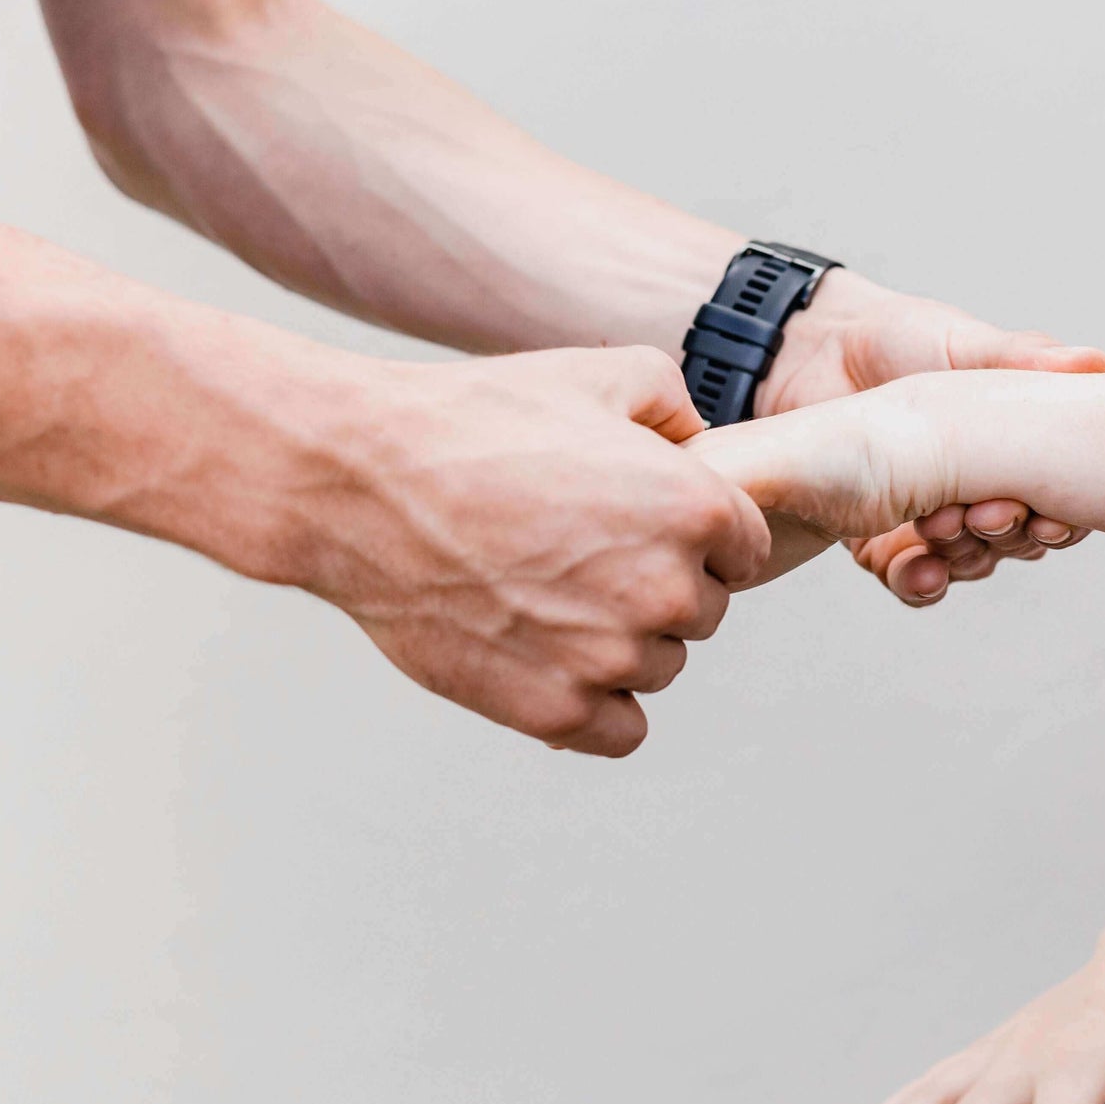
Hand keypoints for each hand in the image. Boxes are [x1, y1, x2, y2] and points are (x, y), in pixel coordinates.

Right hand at [292, 346, 767, 753]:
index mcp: (696, 508)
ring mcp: (611, 657)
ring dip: (622, 642)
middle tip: (580, 552)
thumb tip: (698, 441)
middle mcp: (667, 589)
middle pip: (704, 610)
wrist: (359, 482)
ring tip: (548, 593)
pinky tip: (552, 658)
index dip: (698, 532)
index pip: (745, 548)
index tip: (641, 521)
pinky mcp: (555, 711)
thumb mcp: (596, 374)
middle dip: (659, 584)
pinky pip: (622, 730)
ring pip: (660, 666)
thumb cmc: (473, 420)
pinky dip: (595, 704)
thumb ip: (675, 404)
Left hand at [759, 270, 1104, 604]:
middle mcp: (983, 491)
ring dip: (966, 556)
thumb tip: (1094, 363)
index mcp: (1016, 449)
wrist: (814, 353)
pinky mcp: (884, 541)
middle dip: (1008, 535)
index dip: (1064, 521)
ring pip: (972, 564)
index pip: (1061, 501)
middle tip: (985, 513)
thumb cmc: (899, 338)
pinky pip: (912, 579)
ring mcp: (936, 520)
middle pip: (1020, 541)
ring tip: (940, 527)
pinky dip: (920, 582)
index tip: (1051, 519)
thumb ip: (1022, 359)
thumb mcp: (964, 344)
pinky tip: (920, 571)